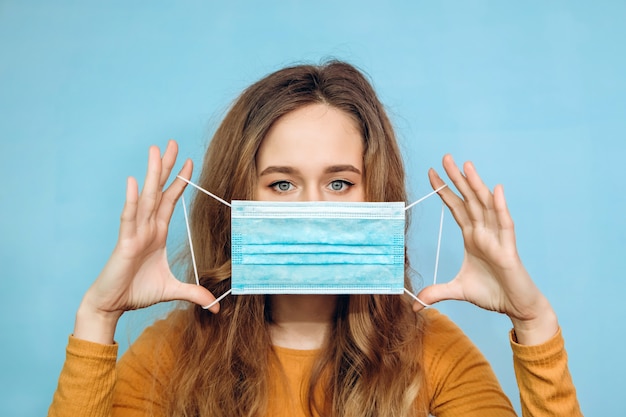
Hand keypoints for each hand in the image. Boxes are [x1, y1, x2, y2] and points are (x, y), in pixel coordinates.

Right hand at [74, 141, 217, 343]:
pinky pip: (129, 218)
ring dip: (152, 174)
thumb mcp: (173, 290)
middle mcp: (147, 228)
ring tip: (155, 150)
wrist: (113, 306)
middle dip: (166, 167)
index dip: (179, 182)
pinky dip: (132, 200)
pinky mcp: (124, 243)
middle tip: (172, 143)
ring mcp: (135, 232)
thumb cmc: (137, 293)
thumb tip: (215, 306)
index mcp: (157, 233)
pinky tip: (134, 182)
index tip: (190, 162)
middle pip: (159, 191)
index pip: (170, 201)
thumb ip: (195, 293)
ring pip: (146, 198)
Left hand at [413, 154, 557, 344]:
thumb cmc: (492, 294)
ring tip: (467, 165)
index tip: (431, 173)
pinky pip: (505, 225)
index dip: (444, 191)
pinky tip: (496, 190)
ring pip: (486, 206)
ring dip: (477, 186)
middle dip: (457, 179)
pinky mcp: (509, 249)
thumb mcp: (458, 291)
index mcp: (472, 237)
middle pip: (468, 200)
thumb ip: (436, 292)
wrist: (516, 307)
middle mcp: (484, 232)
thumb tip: (414, 303)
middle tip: (445, 157)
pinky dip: (501, 207)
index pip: (456, 208)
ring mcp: (497, 238)